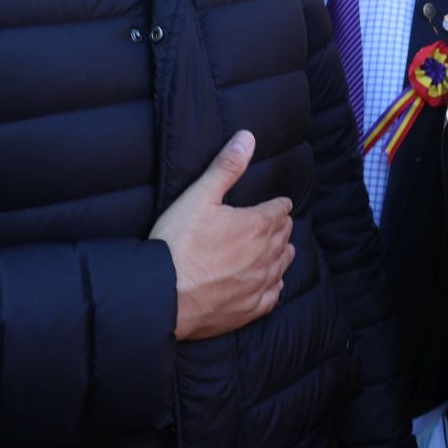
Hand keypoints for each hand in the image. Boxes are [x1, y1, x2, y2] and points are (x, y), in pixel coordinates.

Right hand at [149, 131, 293, 340]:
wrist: (163, 295)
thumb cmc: (178, 243)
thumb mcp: (199, 196)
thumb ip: (226, 167)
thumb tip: (247, 138)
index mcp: (257, 226)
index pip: (280, 210)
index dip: (277, 205)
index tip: (277, 204)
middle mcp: (265, 256)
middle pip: (284, 236)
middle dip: (280, 227)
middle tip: (275, 223)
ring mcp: (259, 285)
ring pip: (283, 264)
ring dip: (281, 253)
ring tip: (278, 249)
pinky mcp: (249, 309)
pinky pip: (273, 295)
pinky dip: (274, 285)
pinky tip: (270, 283)